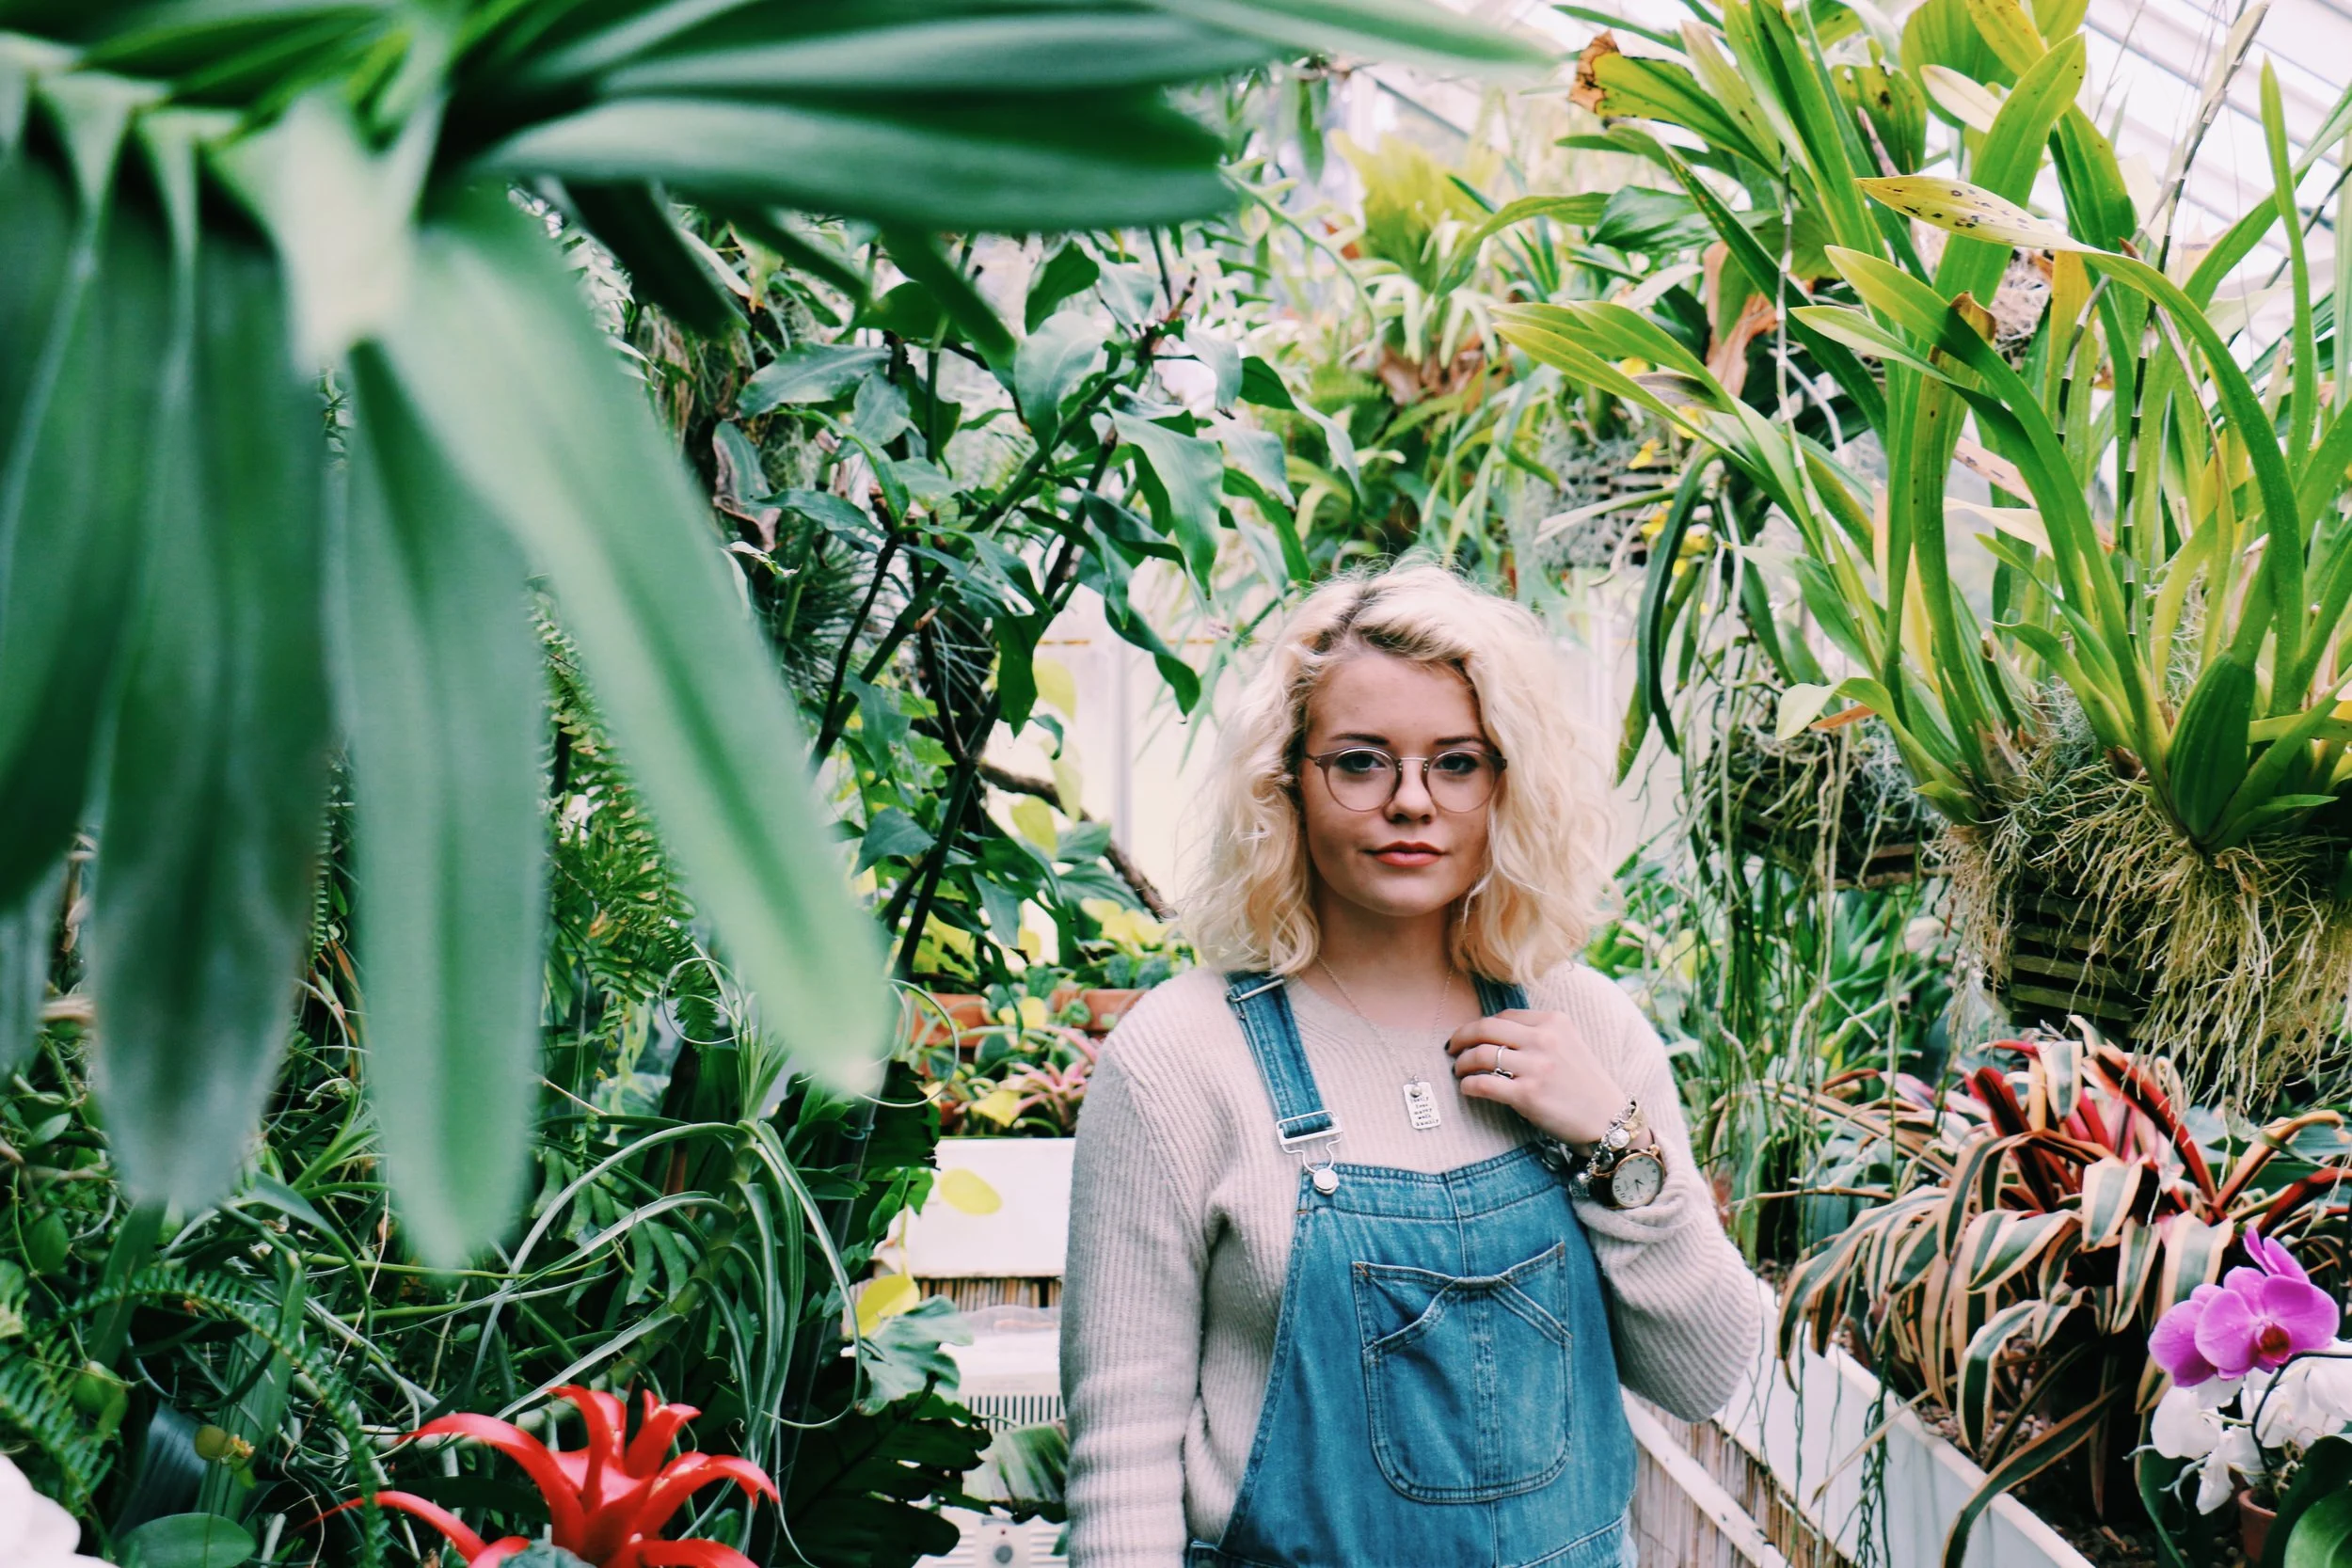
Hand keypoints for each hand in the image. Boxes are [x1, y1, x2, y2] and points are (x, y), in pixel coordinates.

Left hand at [1446, 1009, 1630, 1149]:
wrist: (1607, 1119)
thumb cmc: (1583, 1084)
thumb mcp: (1568, 1044)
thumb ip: (1537, 1034)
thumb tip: (1492, 1034)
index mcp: (1554, 1022)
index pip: (1503, 1017)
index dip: (1481, 1027)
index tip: (1470, 1037)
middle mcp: (1544, 1039)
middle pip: (1485, 1028)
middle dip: (1461, 1037)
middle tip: (1451, 1048)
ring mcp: (1536, 1067)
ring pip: (1480, 1055)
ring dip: (1462, 1063)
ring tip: (1459, 1071)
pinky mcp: (1528, 1094)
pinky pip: (1483, 1084)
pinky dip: (1468, 1085)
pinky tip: (1468, 1088)